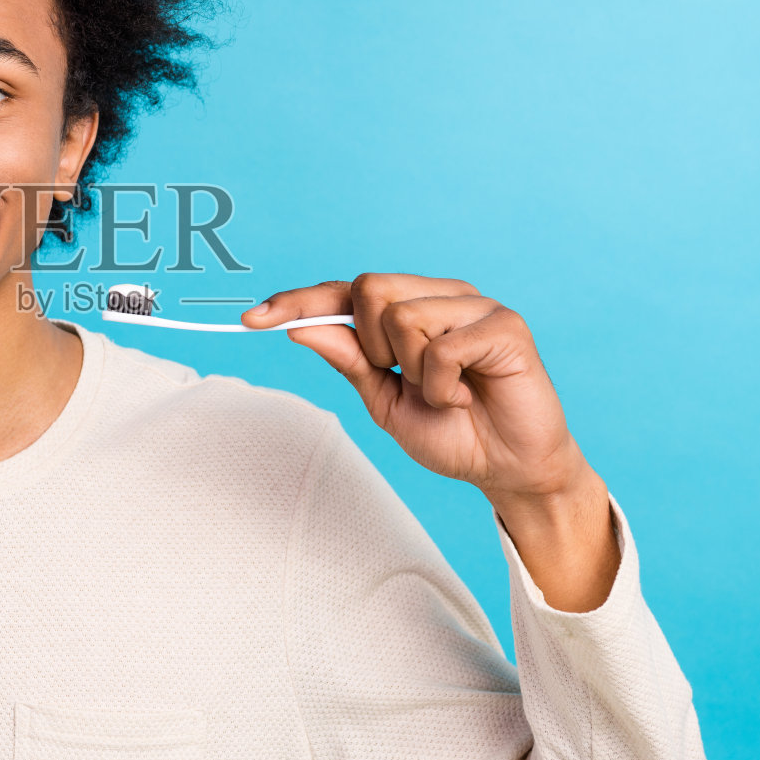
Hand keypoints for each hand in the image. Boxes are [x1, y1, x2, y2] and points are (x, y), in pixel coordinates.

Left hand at [243, 273, 588, 501]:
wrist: (509, 470)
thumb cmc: (453, 432)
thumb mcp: (384, 400)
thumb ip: (349, 360)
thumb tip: (299, 328)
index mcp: (410, 307)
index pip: (345, 292)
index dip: (299, 301)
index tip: (251, 319)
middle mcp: (441, 295)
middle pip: (368, 289)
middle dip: (372, 346)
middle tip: (407, 380)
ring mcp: (475, 304)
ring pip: (403, 316)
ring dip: (415, 372)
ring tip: (446, 393)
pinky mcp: (505, 325)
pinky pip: (444, 346)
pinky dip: (444, 385)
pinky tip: (466, 397)